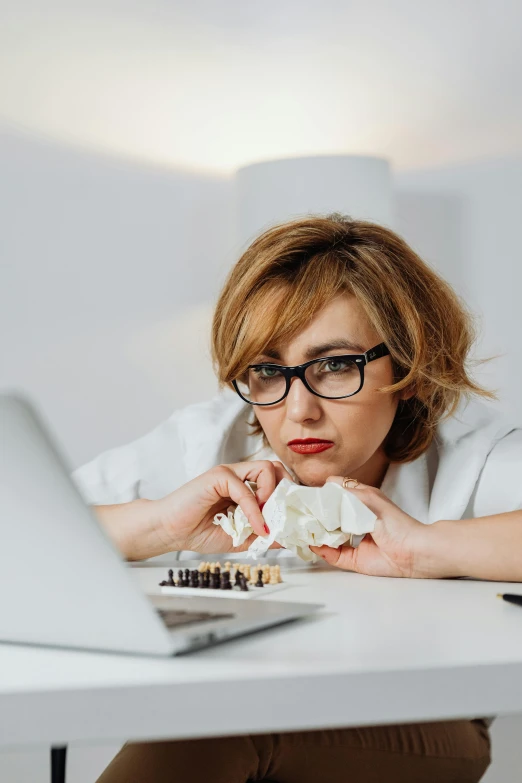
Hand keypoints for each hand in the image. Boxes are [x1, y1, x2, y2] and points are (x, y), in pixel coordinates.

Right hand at [155, 460, 292, 553]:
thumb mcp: (240, 539)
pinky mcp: (218, 476)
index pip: (276, 480)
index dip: (287, 497)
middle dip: (285, 491)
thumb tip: (288, 538)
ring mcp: (229, 474)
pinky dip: (255, 510)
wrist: (169, 531)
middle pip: (276, 468)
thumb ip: (262, 536)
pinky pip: (245, 489)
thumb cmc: (198, 532)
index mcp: (245, 487)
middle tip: (282, 515)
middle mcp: (239, 476)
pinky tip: (256, 526)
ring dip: (272, 495)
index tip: (290, 519)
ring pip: (266, 468)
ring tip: (266, 518)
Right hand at [310, 476, 433, 577]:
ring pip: (327, 537)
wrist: (414, 551)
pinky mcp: (354, 559)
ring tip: (300, 528)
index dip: (320, 498)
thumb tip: (327, 483)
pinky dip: (321, 550)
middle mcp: (354, 522)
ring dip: (314, 533)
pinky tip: (313, 544)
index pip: (334, 499)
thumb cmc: (395, 522)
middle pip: (327, 519)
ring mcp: (353, 541)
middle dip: (313, 517)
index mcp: (358, 504)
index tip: (303, 496)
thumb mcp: (368, 499)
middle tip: (296, 514)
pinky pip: (333, 555)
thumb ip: (346, 492)